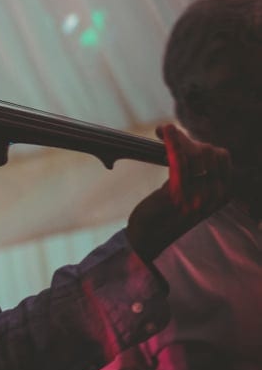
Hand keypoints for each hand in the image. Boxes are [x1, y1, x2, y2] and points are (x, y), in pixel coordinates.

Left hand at [127, 124, 231, 260]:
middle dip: (188, 141)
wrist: (148, 238)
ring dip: (177, 140)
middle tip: (169, 136)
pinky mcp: (178, 196)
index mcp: (222, 194)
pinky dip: (172, 143)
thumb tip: (192, 143)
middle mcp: (215, 196)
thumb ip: (198, 175)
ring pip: (195, 154)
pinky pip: (179, 162)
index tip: (181, 137)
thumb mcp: (191, 194)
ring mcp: (198, 197)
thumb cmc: (165, 213)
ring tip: (164, 133)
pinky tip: (165, 131)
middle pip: (208, 152)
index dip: (201, 143)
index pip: (221, 156)